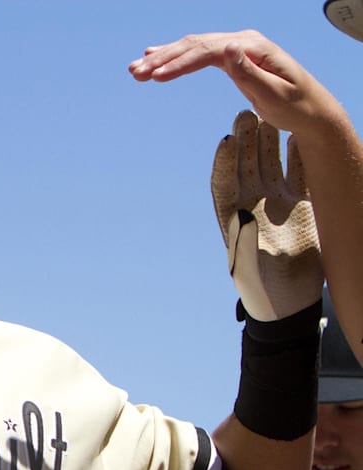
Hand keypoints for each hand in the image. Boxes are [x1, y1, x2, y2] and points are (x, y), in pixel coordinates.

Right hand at [129, 31, 345, 138]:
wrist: (312, 111)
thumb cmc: (297, 107)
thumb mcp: (275, 94)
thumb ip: (250, 72)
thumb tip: (227, 49)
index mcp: (253, 48)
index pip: (209, 50)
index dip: (181, 63)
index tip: (157, 77)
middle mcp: (243, 42)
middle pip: (195, 45)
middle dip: (163, 59)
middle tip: (136, 72)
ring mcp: (237, 48)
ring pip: (193, 47)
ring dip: (164, 58)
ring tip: (136, 70)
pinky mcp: (232, 57)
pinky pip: (199, 54)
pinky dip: (176, 57)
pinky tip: (155, 56)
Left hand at [210, 110, 321, 320]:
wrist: (289, 298)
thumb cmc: (259, 285)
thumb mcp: (248, 264)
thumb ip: (244, 239)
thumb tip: (243, 213)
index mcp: (232, 213)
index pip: (225, 180)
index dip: (226, 160)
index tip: (227, 140)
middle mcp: (253, 200)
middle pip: (248, 163)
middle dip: (247, 139)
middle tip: (248, 112)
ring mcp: (279, 198)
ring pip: (274, 161)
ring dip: (272, 139)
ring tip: (273, 114)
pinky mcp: (304, 202)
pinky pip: (303, 172)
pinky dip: (303, 155)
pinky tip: (304, 134)